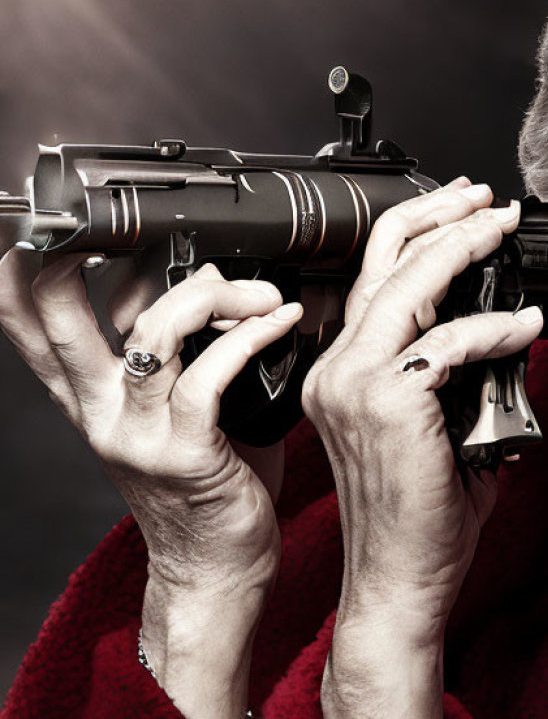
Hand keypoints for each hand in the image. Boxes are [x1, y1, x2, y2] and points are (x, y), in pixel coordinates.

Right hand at [0, 251, 302, 717]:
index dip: (21, 274)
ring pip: (152, 333)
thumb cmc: (213, 486)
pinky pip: (206, 377)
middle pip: (60, 318)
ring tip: (262, 293)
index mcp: (95, 399)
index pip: (35, 325)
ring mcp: (136, 434)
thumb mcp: (186, 411)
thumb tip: (211, 281)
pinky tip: (280, 322)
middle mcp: (102, 413)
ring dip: (214, 297)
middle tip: (108, 218)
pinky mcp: (182, 455)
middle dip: (72, 256)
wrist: (217, 570)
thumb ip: (191, 349)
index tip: (41, 225)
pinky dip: (248, 338)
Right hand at [301, 177, 542, 716]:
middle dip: (439, 217)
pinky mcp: (385, 403)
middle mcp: (337, 370)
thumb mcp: (440, 428)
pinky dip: (492, 326)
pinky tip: (524, 326)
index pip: (374, 279)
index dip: (417, 234)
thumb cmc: (421, 512)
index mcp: (342, 372)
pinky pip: (447, 342)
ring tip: (501, 227)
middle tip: (486, 200)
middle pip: (383, 262)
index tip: (461, 213)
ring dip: (461, 246)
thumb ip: (461, 377)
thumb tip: (504, 333)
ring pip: (407, 286)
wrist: (399, 579)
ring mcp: (351, 384)